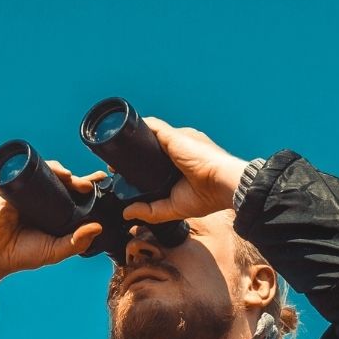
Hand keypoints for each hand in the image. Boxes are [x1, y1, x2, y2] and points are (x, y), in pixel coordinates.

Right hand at [0, 163, 104, 287]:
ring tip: (72, 177)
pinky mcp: (13, 187)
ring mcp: (28, 193)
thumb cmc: (22, 255)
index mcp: (54, 215)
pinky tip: (55, 171)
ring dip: (62, 171)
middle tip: (87, 183)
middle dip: (78, 179)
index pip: (74, 198)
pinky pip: (30, 171)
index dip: (87, 189)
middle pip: (63, 183)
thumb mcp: (55, 251)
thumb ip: (76, 242)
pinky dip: (44, 167)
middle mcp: (42, 202)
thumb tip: (98, 227)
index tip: (101, 182)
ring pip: (48, 174)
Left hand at [119, 117, 248, 222]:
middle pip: (151, 145)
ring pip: (149, 134)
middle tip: (115, 166)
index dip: (139, 164)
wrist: (224, 184)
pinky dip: (136, 129)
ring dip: (132, 141)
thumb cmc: (208, 197)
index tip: (123, 173)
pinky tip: (122, 133)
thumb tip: (127, 212)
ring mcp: (176, 139)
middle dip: (132, 153)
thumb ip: (150, 211)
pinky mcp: (173, 135)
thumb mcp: (173, 207)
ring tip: (114, 151)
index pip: (157, 158)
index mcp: (181, 162)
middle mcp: (179, 147)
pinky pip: (151, 126)